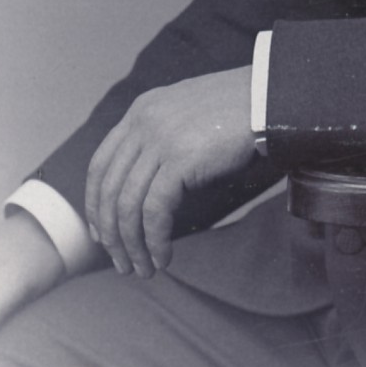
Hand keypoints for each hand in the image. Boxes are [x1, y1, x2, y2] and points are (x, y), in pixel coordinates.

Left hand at [84, 66, 255, 277]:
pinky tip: (164, 257)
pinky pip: (155, 211)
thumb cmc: (239, 110)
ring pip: (128, 206)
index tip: (103, 234)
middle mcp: (143, 124)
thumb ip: (163, 139)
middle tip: (122, 263)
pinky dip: (155, 240)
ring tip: (144, 269)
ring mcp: (159, 140)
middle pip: (109, 190)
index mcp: (141, 111)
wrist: (269, 97)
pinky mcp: (180, 160)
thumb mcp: (188, 115)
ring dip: (133, 245)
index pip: (100, 165)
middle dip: (111, 234)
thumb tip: (151, 184)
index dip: (96, 205)